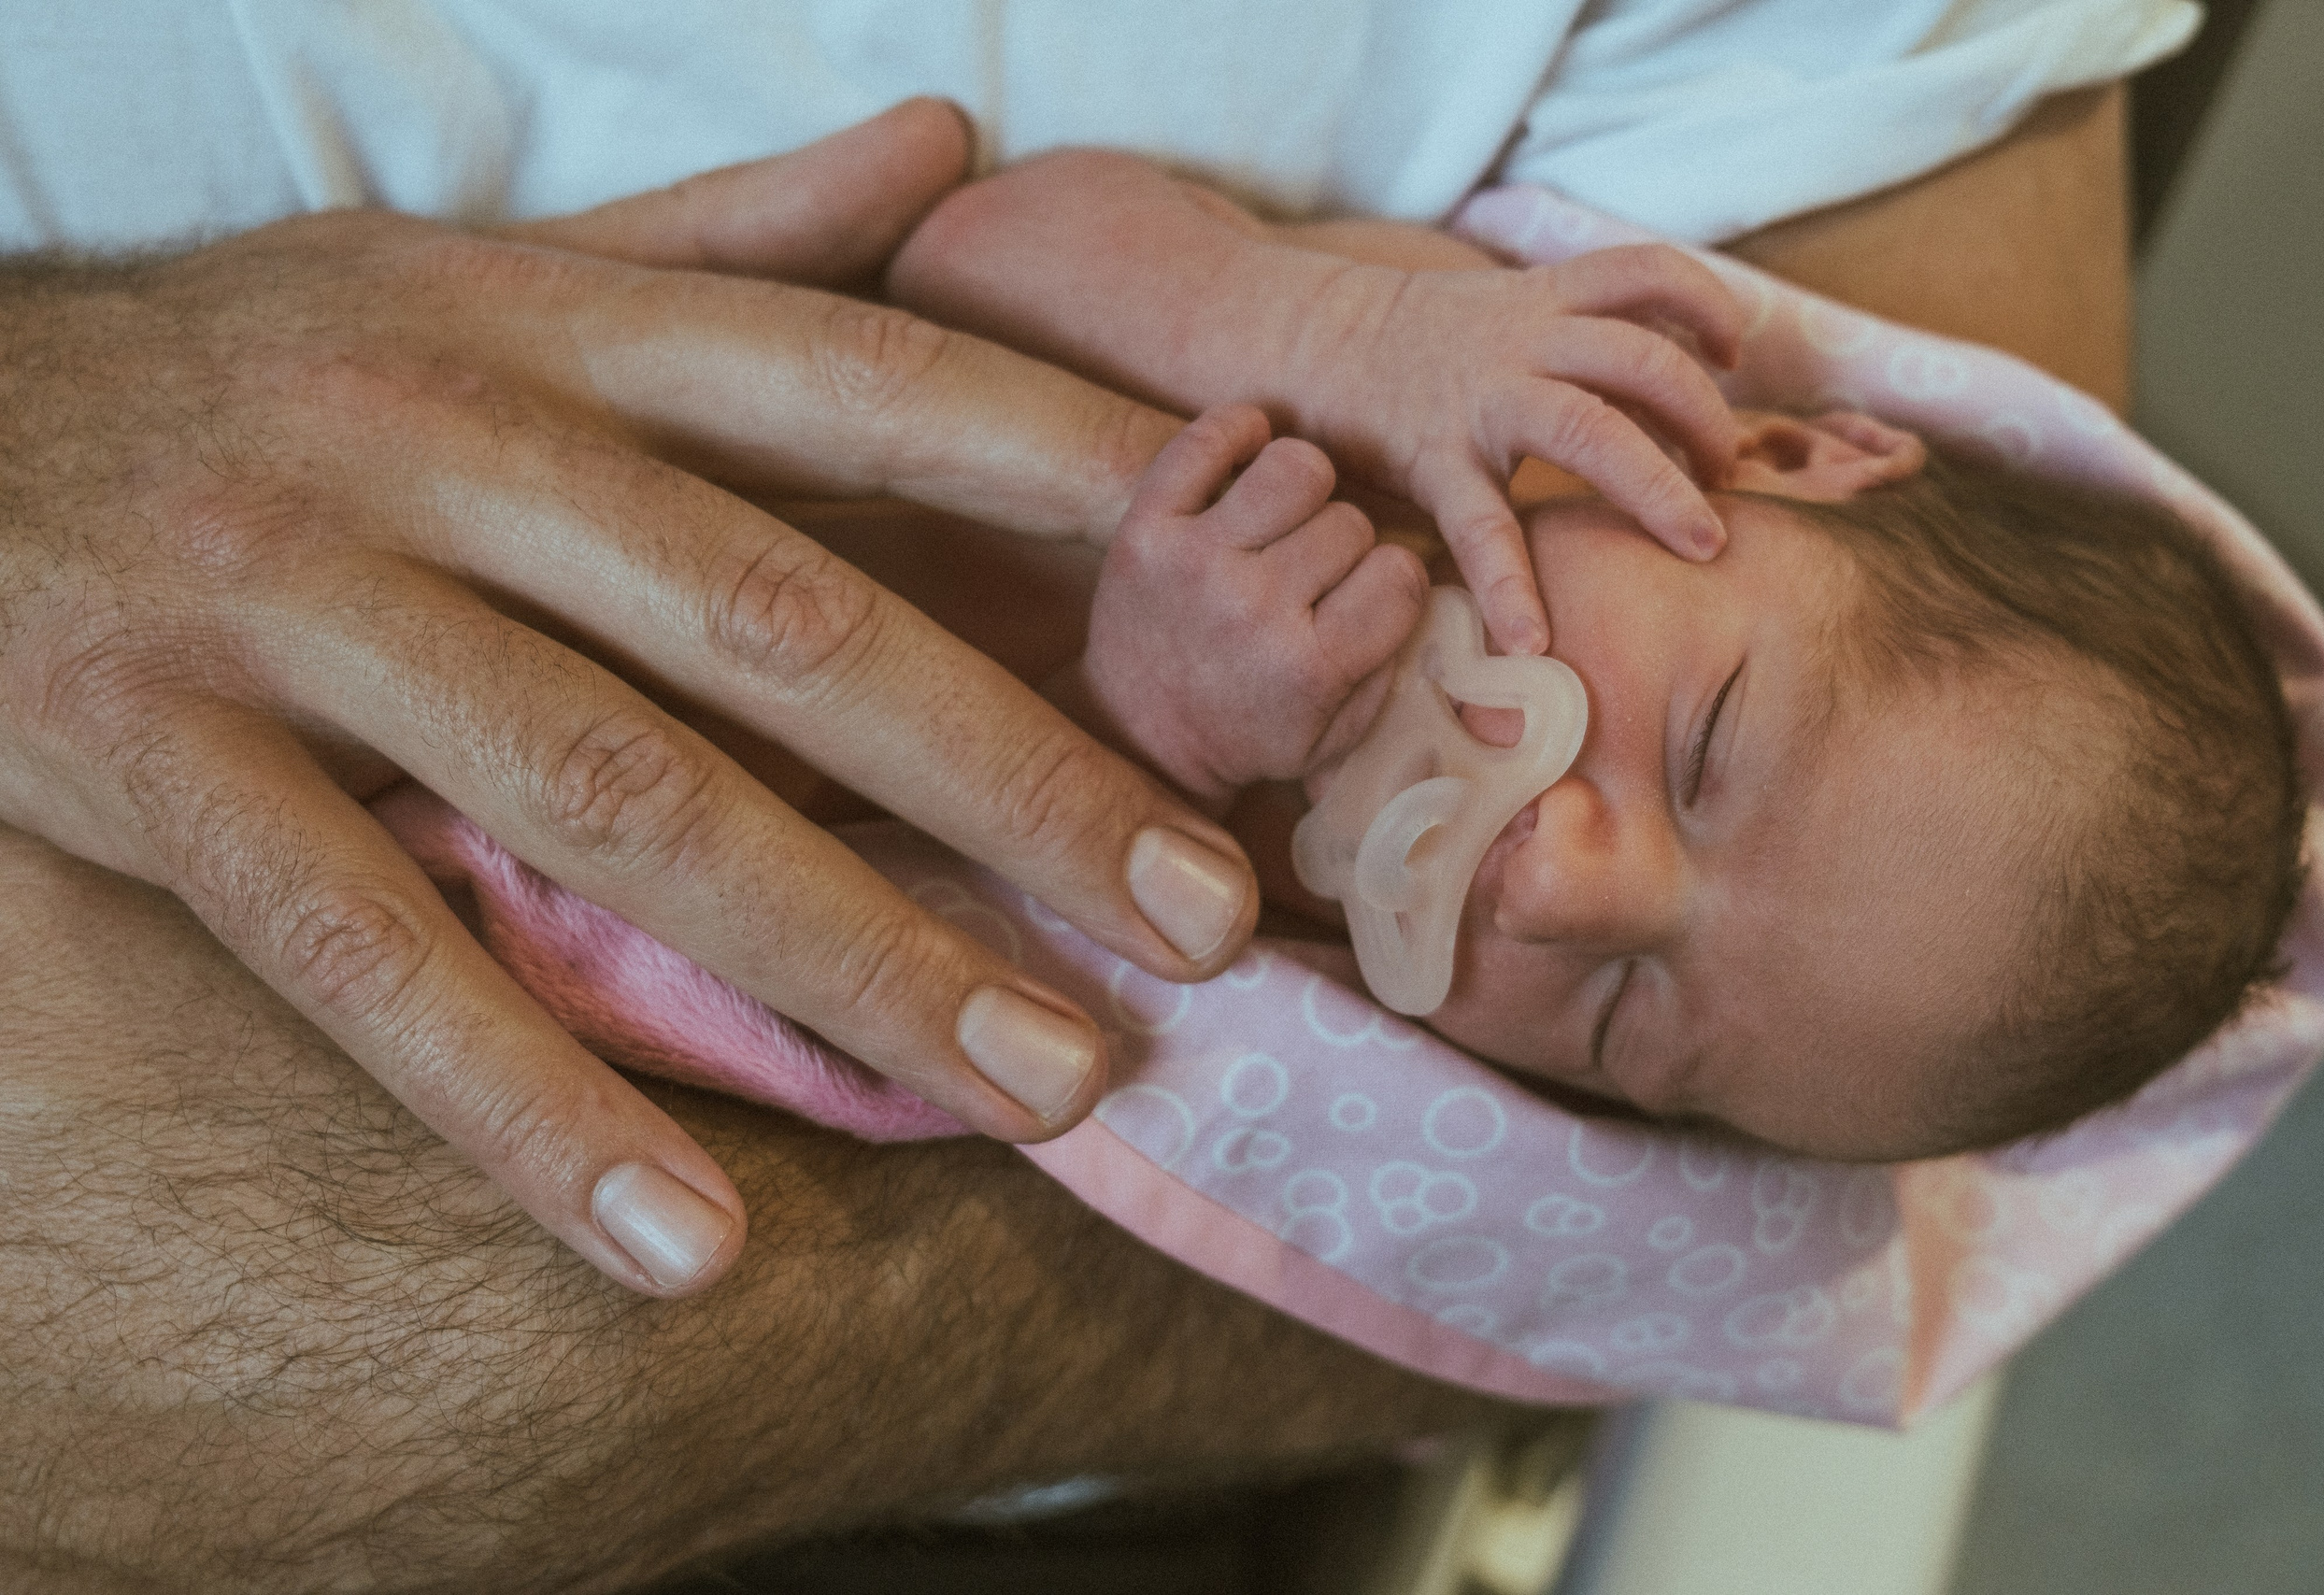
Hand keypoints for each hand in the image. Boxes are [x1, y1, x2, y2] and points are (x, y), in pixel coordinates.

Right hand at [0, 101, 1250, 1298]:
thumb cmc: (270, 370)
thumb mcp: (488, 273)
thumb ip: (728, 233)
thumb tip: (946, 142)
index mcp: (551, 327)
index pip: (858, 379)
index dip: (1062, 466)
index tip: (1245, 573)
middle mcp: (445, 444)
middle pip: (780, 623)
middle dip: (1012, 779)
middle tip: (1204, 922)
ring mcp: (293, 599)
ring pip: (612, 798)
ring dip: (844, 958)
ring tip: (1037, 1090)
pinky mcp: (147, 756)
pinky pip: (368, 957)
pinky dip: (534, 1109)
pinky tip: (691, 1248)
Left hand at [1059, 408, 1426, 813]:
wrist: (1138, 736)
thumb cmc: (1249, 732)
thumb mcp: (1335, 736)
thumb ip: (1392, 668)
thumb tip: (1433, 592)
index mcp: (1309, 666)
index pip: (1401, 577)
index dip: (1395, 582)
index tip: (1371, 596)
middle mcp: (1255, 608)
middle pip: (1352, 523)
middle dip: (1346, 547)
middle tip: (1317, 573)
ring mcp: (1196, 562)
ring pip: (1297, 466)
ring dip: (1305, 488)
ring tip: (1288, 519)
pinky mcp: (1146, 528)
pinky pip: (1207, 440)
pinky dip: (1238, 432)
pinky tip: (1249, 457)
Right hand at [1297, 244, 1745, 653]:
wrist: (1299, 337)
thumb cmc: (1406, 343)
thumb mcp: (1494, 309)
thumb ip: (1562, 330)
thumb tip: (1642, 372)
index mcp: (1540, 299)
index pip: (1647, 273)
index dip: (1707, 307)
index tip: (1732, 356)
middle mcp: (1521, 340)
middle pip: (1645, 361)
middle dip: (1706, 420)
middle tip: (1730, 476)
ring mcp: (1480, 398)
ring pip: (1595, 427)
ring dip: (1660, 487)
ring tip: (1703, 544)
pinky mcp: (1433, 457)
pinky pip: (1484, 528)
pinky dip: (1511, 587)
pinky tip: (1534, 642)